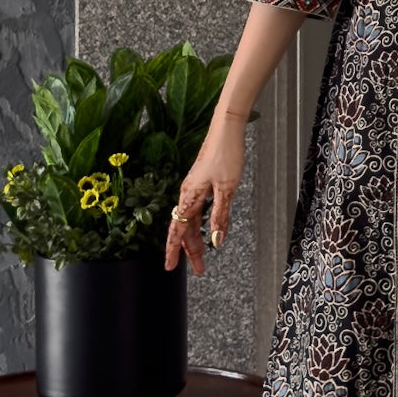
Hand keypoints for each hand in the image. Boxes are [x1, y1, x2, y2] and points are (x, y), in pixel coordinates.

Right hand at [164, 111, 246, 274]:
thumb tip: (217, 241)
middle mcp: (188, 192)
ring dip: (196, 237)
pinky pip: (196, 208)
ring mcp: (194, 186)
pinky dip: (200, 222)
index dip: (174, 250)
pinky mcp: (201, 180)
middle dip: (191, 250)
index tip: (170, 268)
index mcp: (190, 195)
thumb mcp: (227, 188)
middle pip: (185, 227)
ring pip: (191, 218)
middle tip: (199, 269)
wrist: (227, 128)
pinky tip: (207, 227)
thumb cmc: (226, 153)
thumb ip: (220, 215)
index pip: (178, 230)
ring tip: (204, 254)